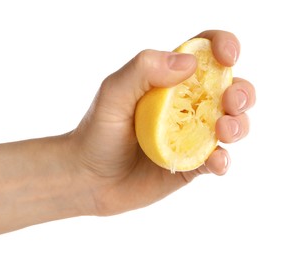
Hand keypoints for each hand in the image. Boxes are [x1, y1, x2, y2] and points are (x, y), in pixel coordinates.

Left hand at [69, 30, 255, 215]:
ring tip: (224, 130)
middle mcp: (185, 105)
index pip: (203, 53)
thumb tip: (190, 63)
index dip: (223, 46)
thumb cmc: (98, 131)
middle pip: (229, 88)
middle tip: (231, 101)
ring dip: (239, 124)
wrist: (90, 178)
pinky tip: (216, 161)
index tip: (228, 55)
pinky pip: (218, 159)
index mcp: (169, 80)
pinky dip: (224, 160)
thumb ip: (144, 69)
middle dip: (241, 91)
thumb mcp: (113, 93)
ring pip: (232, 123)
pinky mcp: (192, 164)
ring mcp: (191, 135)